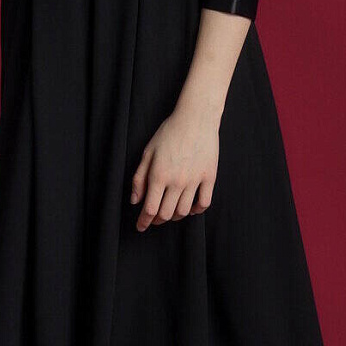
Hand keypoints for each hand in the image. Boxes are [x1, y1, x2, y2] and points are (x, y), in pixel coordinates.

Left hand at [130, 104, 219, 231]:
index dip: (144, 221)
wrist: (196, 118)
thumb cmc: (169, 132)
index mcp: (159, 174)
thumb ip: (140, 177)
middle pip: (166, 213)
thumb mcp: (148, 151)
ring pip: (184, 211)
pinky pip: (204, 203)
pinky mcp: (210, 177)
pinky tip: (191, 208)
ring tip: (170, 212)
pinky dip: (197, 210)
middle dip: (157, 220)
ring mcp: (195, 180)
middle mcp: (177, 181)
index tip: (140, 227)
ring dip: (175, 216)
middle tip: (154, 218)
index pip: (150, 208)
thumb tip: (135, 201)